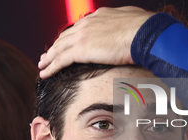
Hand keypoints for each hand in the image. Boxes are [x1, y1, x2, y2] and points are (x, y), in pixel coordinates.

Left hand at [38, 6, 154, 78]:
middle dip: (55, 47)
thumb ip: (122, 26)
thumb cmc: (144, 29)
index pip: (78, 28)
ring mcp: (82, 36)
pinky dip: (51, 67)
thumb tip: (126, 30)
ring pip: (59, 48)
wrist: (144, 33)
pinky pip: (61, 60)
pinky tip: (45, 73)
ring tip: (42, 65)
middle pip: (65, 37)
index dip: (70, 38)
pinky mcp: (81, 49)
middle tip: (47, 55)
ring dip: (49, 57)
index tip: (65, 44)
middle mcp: (87, 24)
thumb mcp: (132, 21)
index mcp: (98, 17)